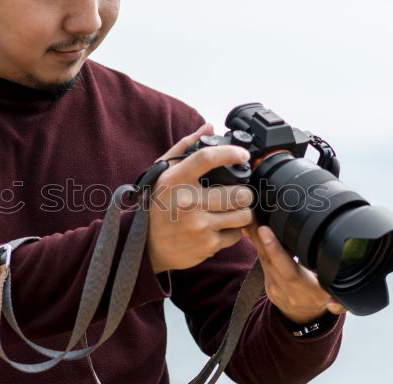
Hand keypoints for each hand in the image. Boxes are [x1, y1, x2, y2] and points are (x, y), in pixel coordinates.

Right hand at [147, 123, 254, 272]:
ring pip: (243, 214)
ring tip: (234, 209)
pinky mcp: (207, 245)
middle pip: (239, 192)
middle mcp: (187, 201)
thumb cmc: (157, 205)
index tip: (242, 155)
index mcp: (175, 180)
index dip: (230, 153)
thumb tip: (209, 127)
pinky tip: (224, 226)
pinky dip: (235, 230)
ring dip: (243, 211)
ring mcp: (199, 225)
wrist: (148, 246)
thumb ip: (185, 147)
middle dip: (244, 191)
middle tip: (239, 192)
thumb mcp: (163, 173)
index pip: (207, 158)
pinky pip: (237, 234)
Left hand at [244, 224, 346, 323]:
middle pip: (269, 260)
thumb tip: (336, 305)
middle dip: (259, 236)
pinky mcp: (266, 282)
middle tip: (251, 213)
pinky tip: (252, 227)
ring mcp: (273, 287)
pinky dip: (257, 243)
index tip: (265, 230)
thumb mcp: (334, 298)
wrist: (304, 318)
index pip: (288, 271)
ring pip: (262, 258)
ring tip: (250, 214)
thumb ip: (339, 300)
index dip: (276, 250)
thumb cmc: (323, 299)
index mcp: (305, 292)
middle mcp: (286, 290)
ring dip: (255, 236)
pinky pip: (261, 260)